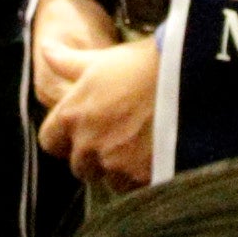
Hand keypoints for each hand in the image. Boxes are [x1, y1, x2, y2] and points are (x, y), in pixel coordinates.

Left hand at [34, 20, 158, 188]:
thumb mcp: (102, 60)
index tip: (80, 131)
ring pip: (109, 180)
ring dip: (119, 170)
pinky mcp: (143, 177)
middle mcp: (88, 145)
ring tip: (140, 147)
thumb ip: (68, 62)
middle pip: (79, 166)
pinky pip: (136, 187)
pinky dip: (143, 176)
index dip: (63, 139)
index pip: (50, 142)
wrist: (192, 80)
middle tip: (116, 138)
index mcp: (73, 116)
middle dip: (93, 157)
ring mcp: (116, 164)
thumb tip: (45, 49)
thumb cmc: (143, 64)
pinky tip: (156, 154)